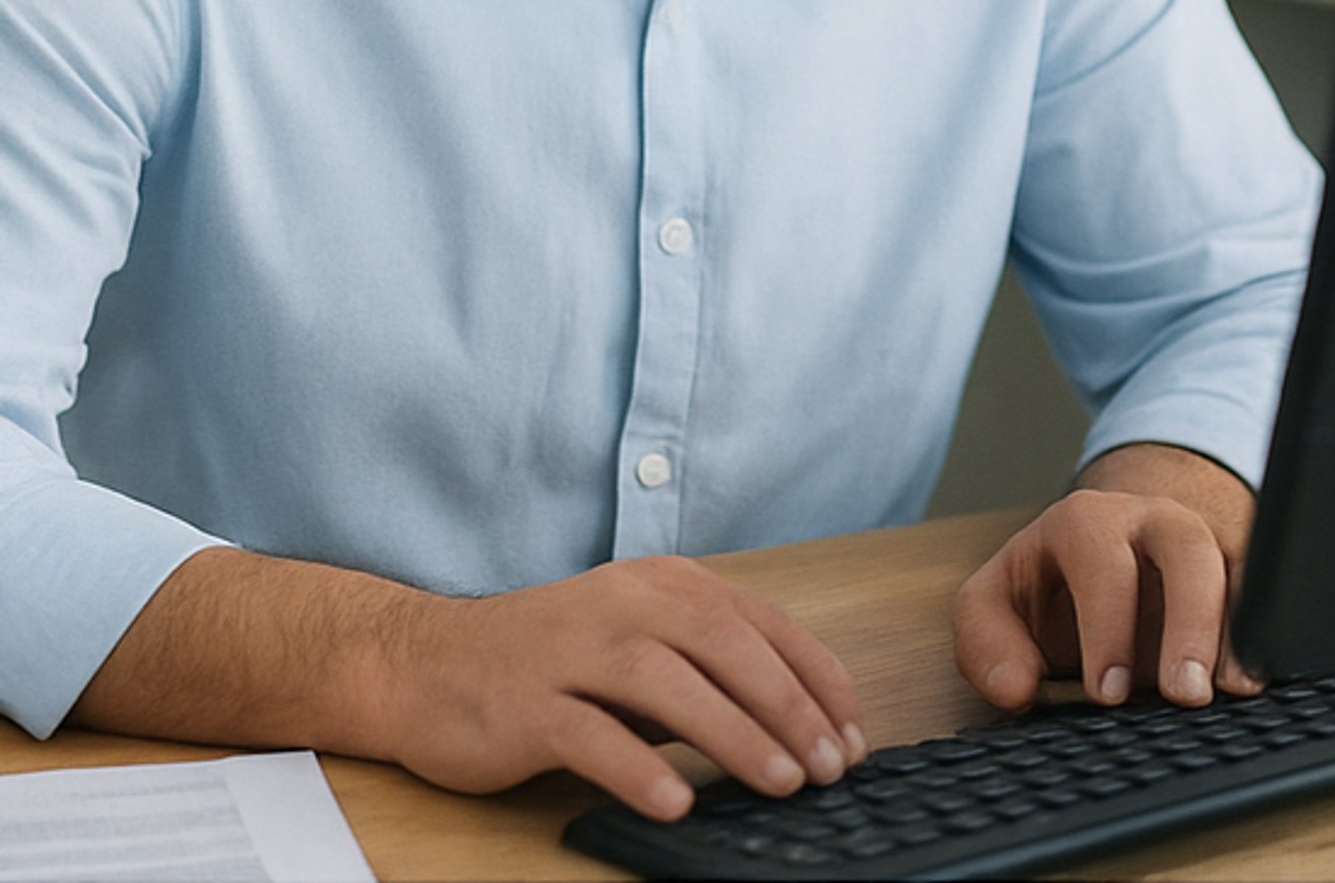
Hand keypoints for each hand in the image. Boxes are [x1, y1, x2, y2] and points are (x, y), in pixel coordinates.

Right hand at [382, 555, 867, 821]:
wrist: (428, 663)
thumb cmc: (550, 662)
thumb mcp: (638, 644)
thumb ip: (703, 668)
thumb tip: (793, 726)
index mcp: (663, 584)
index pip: (760, 621)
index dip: (815, 676)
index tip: (853, 732)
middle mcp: (625, 603)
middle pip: (725, 645)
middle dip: (789, 706)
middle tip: (831, 765)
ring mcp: (574, 648)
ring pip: (669, 684)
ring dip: (733, 734)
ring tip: (780, 783)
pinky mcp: (528, 700)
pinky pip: (592, 734)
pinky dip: (639, 768)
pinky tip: (677, 802)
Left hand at [952, 444, 1261, 711]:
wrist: (1104, 548)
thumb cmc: (1049, 586)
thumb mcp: (996, 603)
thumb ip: (984, 642)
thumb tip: (1015, 687)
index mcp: (1083, 521)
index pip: (1100, 558)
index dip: (1107, 624)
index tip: (1106, 692)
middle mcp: (1149, 519)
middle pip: (1183, 545)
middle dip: (1187, 619)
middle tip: (1182, 694)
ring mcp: (1201, 539)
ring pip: (1233, 562)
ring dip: (1235, 628)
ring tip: (1233, 690)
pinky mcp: (1236, 570)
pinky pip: (1264, 589)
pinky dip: (1263, 632)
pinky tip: (1254, 678)